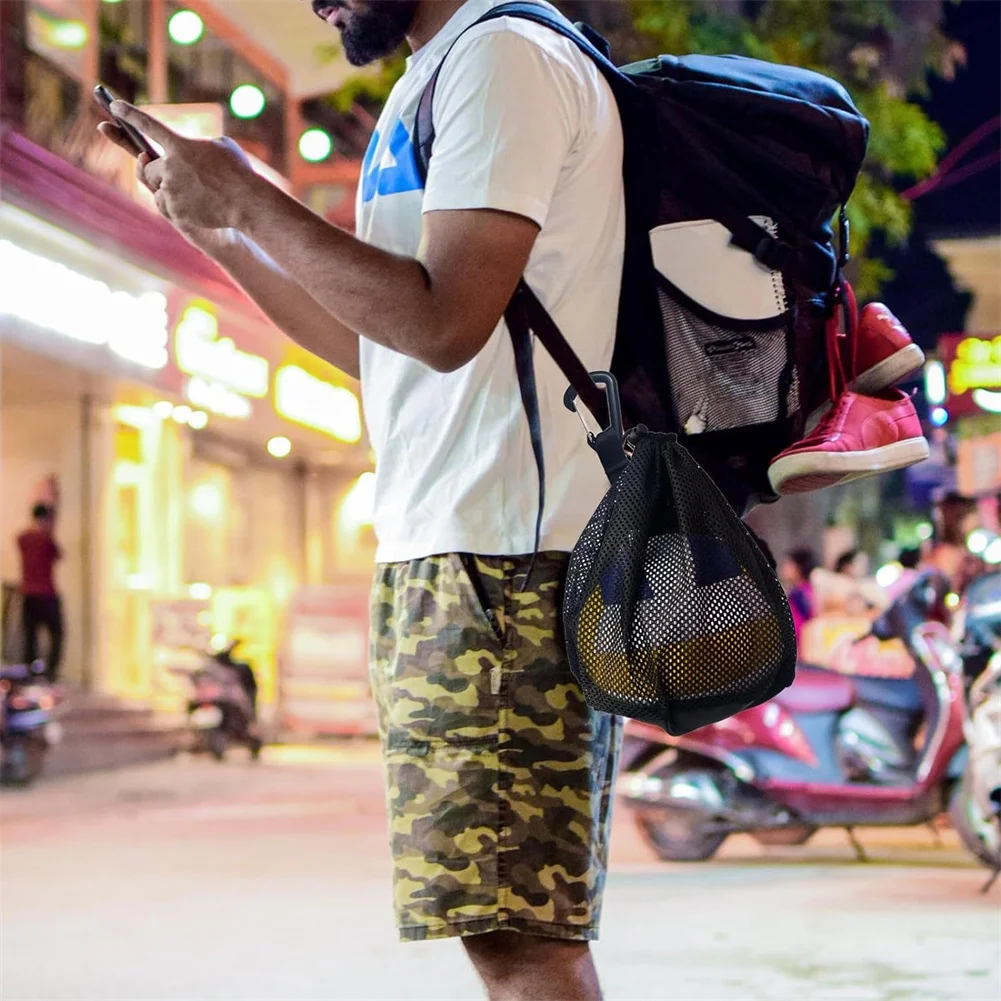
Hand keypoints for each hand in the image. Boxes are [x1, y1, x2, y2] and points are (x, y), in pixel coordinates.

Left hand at [96, 104, 259, 233]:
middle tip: (169, 176)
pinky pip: (165, 207)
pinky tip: (195, 208)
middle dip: (153, 171)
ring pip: (155, 189)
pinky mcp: (175, 211)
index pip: (148, 125)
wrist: (248, 203)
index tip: (114, 107)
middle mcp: (171, 166)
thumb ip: (198, 146)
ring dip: (166, 190)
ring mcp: (172, 190)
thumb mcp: (221, 147)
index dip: (129, 115)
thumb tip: (190, 154)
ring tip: (192, 194)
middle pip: (146, 167)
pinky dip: (175, 207)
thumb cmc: (239, 173)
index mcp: (180, 145)